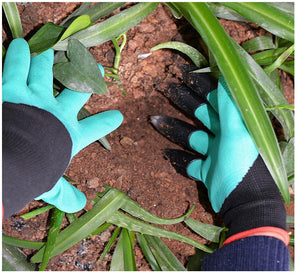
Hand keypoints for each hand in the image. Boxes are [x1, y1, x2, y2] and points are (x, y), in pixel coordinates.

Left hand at [2, 38, 122, 212]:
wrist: (13, 159)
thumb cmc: (34, 172)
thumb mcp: (50, 187)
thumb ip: (64, 195)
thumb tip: (79, 206)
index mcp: (68, 135)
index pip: (94, 129)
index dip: (107, 123)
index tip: (118, 116)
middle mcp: (56, 112)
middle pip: (77, 91)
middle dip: (88, 78)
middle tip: (96, 67)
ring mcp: (35, 98)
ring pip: (46, 73)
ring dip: (50, 60)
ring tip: (52, 48)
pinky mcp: (12, 88)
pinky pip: (16, 68)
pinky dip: (18, 56)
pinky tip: (19, 45)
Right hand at [151, 71, 257, 211]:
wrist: (246, 204)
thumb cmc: (244, 166)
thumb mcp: (238, 133)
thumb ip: (230, 107)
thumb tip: (225, 78)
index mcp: (234, 124)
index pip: (215, 99)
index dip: (199, 86)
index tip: (182, 75)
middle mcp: (224, 135)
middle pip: (200, 114)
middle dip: (182, 101)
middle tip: (165, 88)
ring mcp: (214, 153)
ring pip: (190, 137)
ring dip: (172, 128)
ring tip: (153, 119)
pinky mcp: (207, 170)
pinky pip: (189, 161)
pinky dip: (178, 157)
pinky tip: (165, 151)